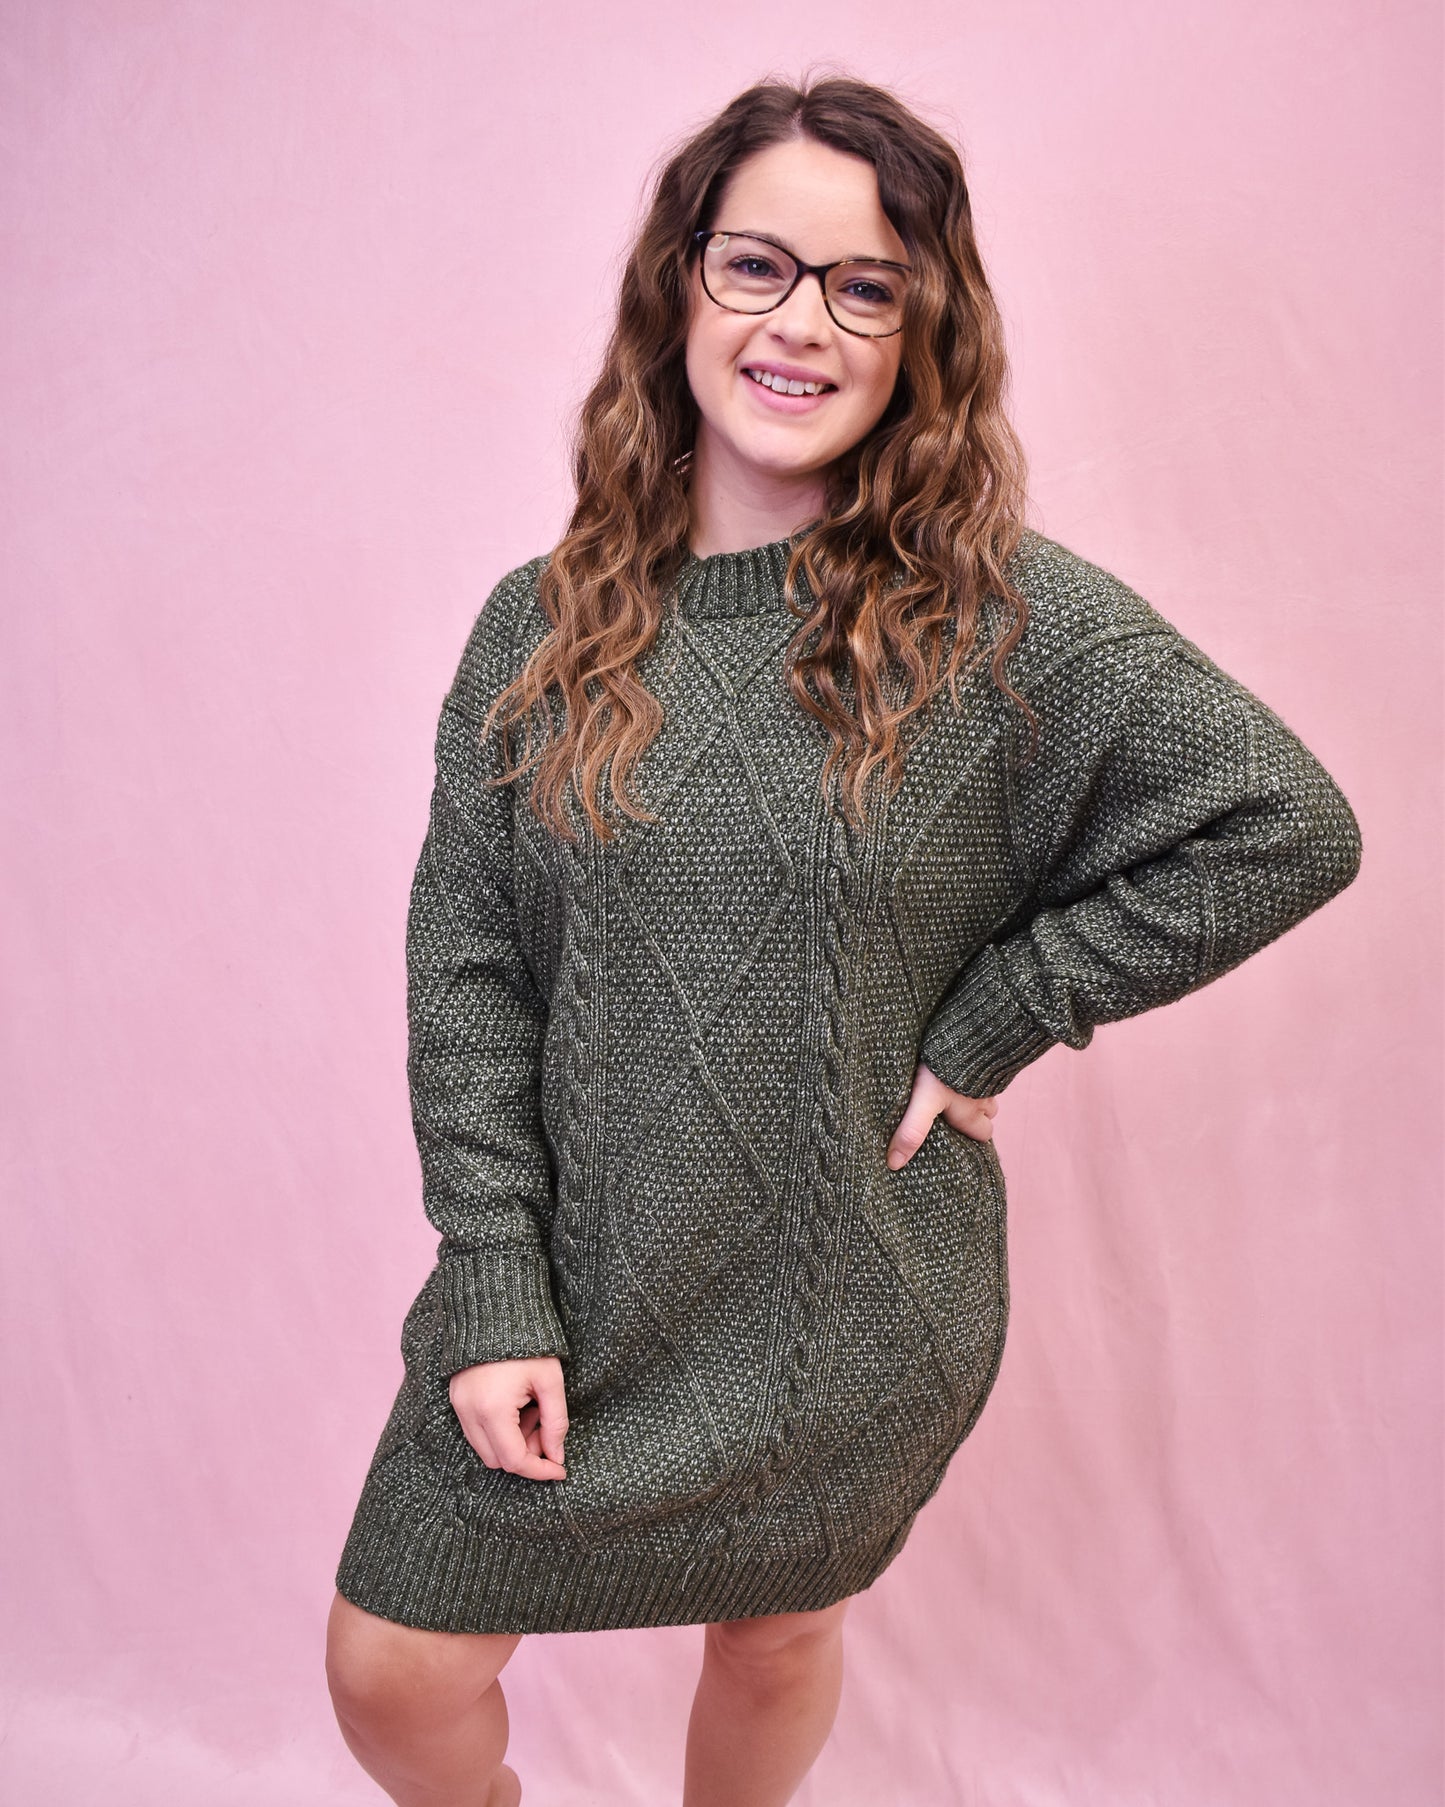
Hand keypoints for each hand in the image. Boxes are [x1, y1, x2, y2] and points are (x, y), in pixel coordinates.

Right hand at [448, 1356, 568, 1480]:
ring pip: (485, 1448)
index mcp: (493, 1409)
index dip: (540, 1471)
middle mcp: (469, 1412)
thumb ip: (556, 1422)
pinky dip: (498, 1430)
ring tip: (531, 1410)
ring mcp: (458, 1406)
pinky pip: (476, 1431)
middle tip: (545, 1428)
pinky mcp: (456, 1398)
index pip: (515, 1461)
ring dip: (511, 1442)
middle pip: (497, 1460)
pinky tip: (517, 1405)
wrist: (496, 1309)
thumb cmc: (528, 1344)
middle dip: (526, 1454)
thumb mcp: (550, 1381)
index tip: (560, 1470)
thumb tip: (557, 1456)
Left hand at [886, 1061, 998, 1169]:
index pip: (983, 1135)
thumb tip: (894, 1164)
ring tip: (954, 1089)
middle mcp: (984, 1096)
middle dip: (976, 1115)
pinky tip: (957, 1063)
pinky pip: (984, 1065)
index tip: (958, 1139)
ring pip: (986, 1089)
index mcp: (972, 1112)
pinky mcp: (983, 1052)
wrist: (966, 1028)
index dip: (973, 1137)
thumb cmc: (945, 1069)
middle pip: (988, 1114)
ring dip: (974, 1091)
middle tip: (955, 1114)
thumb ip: (912, 1131)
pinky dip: (974, 1068)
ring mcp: (987, 1073)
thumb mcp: (925, 1102)